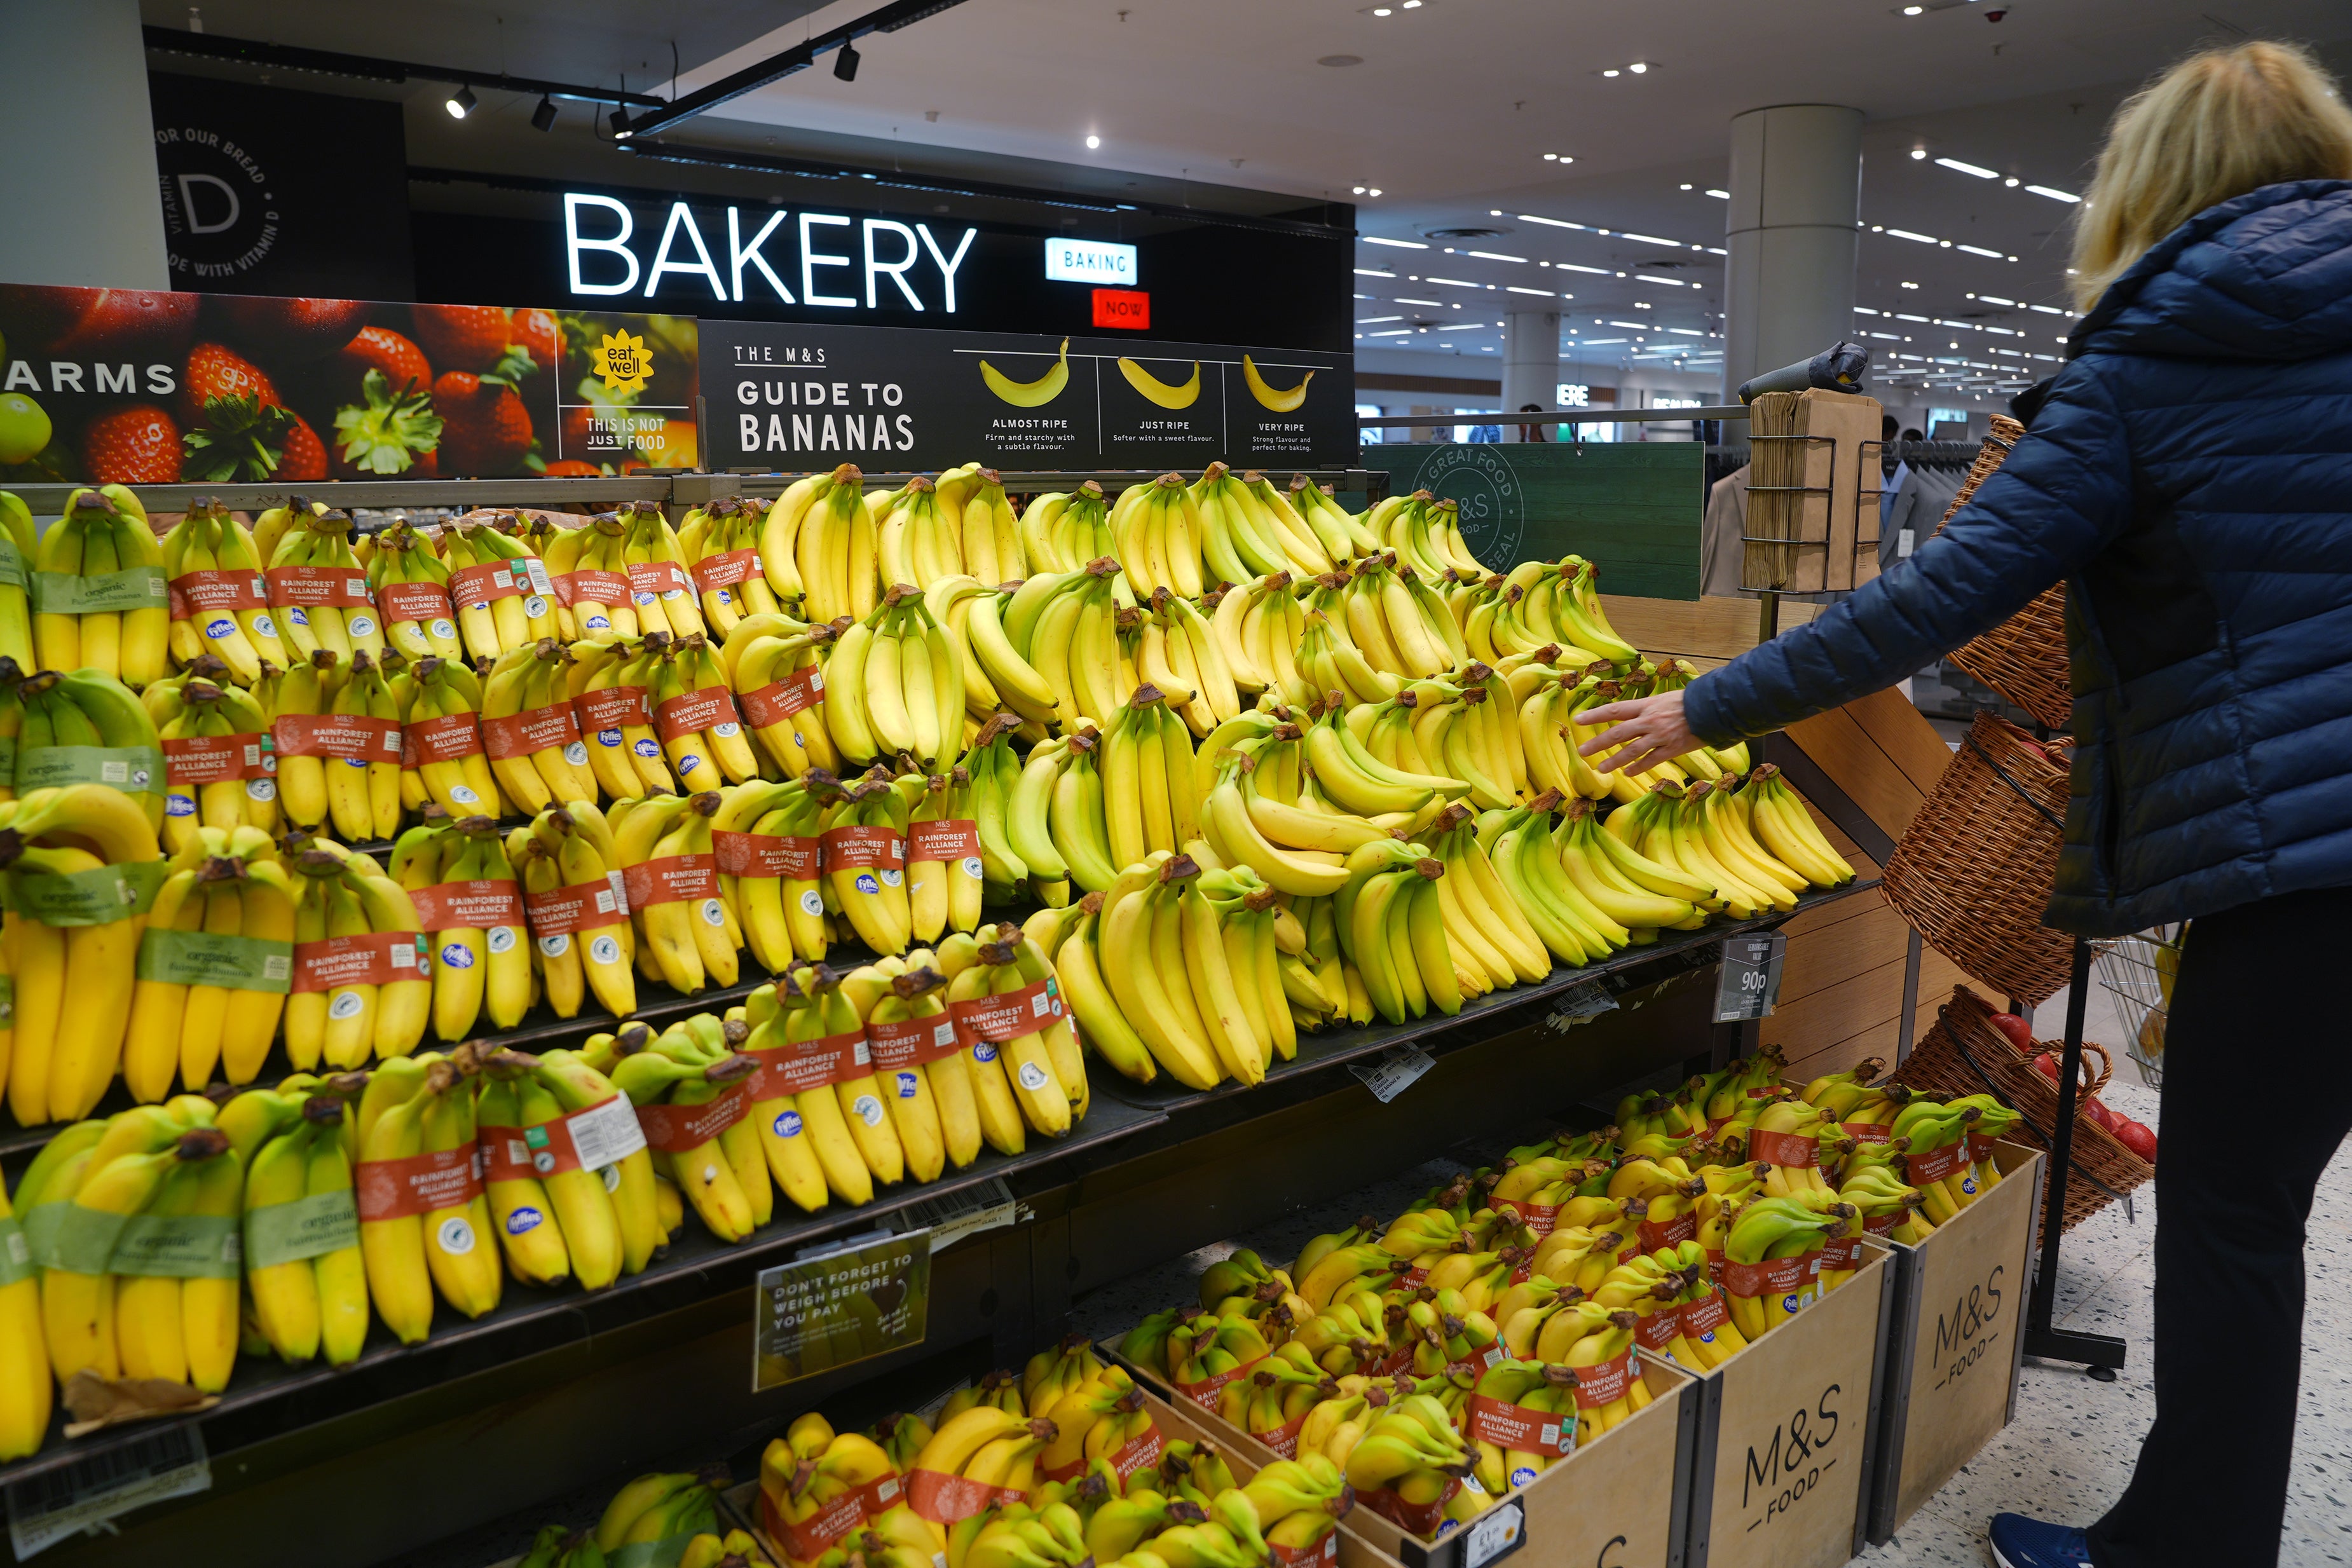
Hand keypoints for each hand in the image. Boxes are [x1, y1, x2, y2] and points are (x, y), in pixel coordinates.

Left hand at [1577, 689, 1697, 775]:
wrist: (1713, 709)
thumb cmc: (1688, 702)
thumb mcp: (1663, 698)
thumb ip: (1645, 708)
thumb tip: (1628, 715)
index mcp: (1646, 706)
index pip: (1615, 710)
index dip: (1595, 715)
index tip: (1577, 720)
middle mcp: (1650, 721)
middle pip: (1618, 733)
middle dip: (1598, 743)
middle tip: (1582, 751)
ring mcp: (1660, 736)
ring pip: (1632, 750)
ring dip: (1614, 761)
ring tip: (1601, 769)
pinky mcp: (1672, 749)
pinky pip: (1651, 760)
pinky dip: (1638, 767)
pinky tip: (1627, 773)